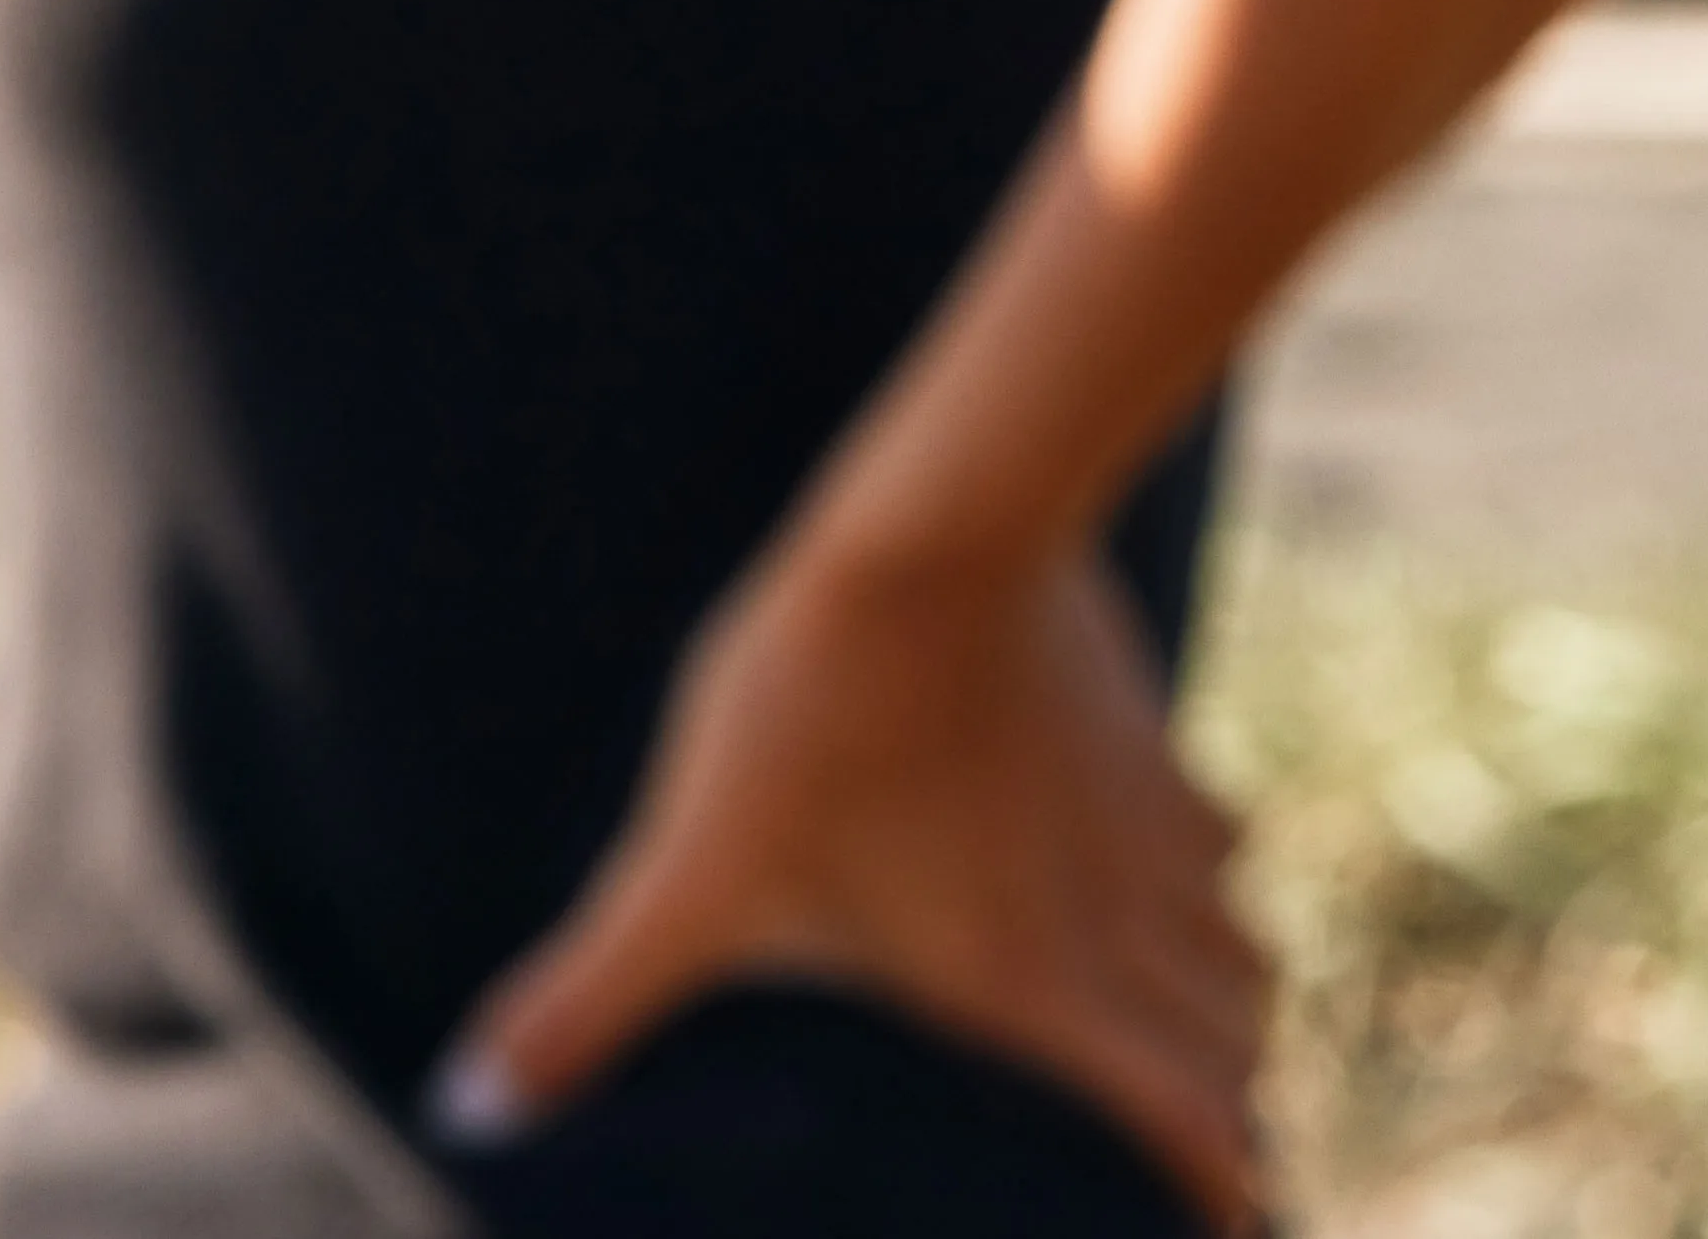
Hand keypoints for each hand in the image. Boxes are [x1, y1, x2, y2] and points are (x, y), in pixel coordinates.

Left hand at [436, 537, 1273, 1227]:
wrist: (935, 538)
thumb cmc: (812, 716)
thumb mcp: (692, 873)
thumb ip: (593, 1001)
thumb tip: (464, 1109)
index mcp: (1027, 984)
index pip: (1177, 1112)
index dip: (1223, 1183)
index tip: (1243, 1225)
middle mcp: (1113, 919)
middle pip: (1234, 1037)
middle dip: (1236, 1100)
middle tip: (1222, 1144)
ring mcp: (1145, 823)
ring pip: (1236, 939)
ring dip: (1230, 997)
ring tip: (1208, 1028)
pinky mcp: (1147, 737)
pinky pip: (1217, 834)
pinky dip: (1213, 881)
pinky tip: (1178, 868)